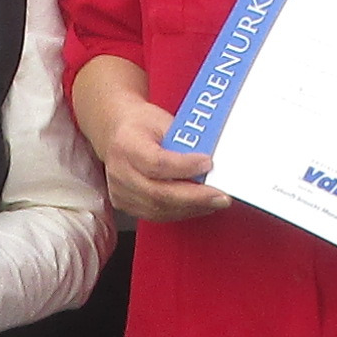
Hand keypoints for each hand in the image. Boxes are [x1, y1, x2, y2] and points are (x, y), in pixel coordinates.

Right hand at [85, 85, 229, 223]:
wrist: (116, 132)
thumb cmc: (140, 125)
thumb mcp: (163, 122)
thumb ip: (183, 142)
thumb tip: (211, 160)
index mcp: (126, 145)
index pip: (156, 163)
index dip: (184, 167)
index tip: (208, 163)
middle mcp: (119, 171)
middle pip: (158, 193)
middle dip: (194, 197)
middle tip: (220, 196)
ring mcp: (119, 191)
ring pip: (159, 208)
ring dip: (191, 207)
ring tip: (213, 201)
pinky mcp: (124, 204)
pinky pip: (155, 214)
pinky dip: (180, 212)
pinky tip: (197, 206)